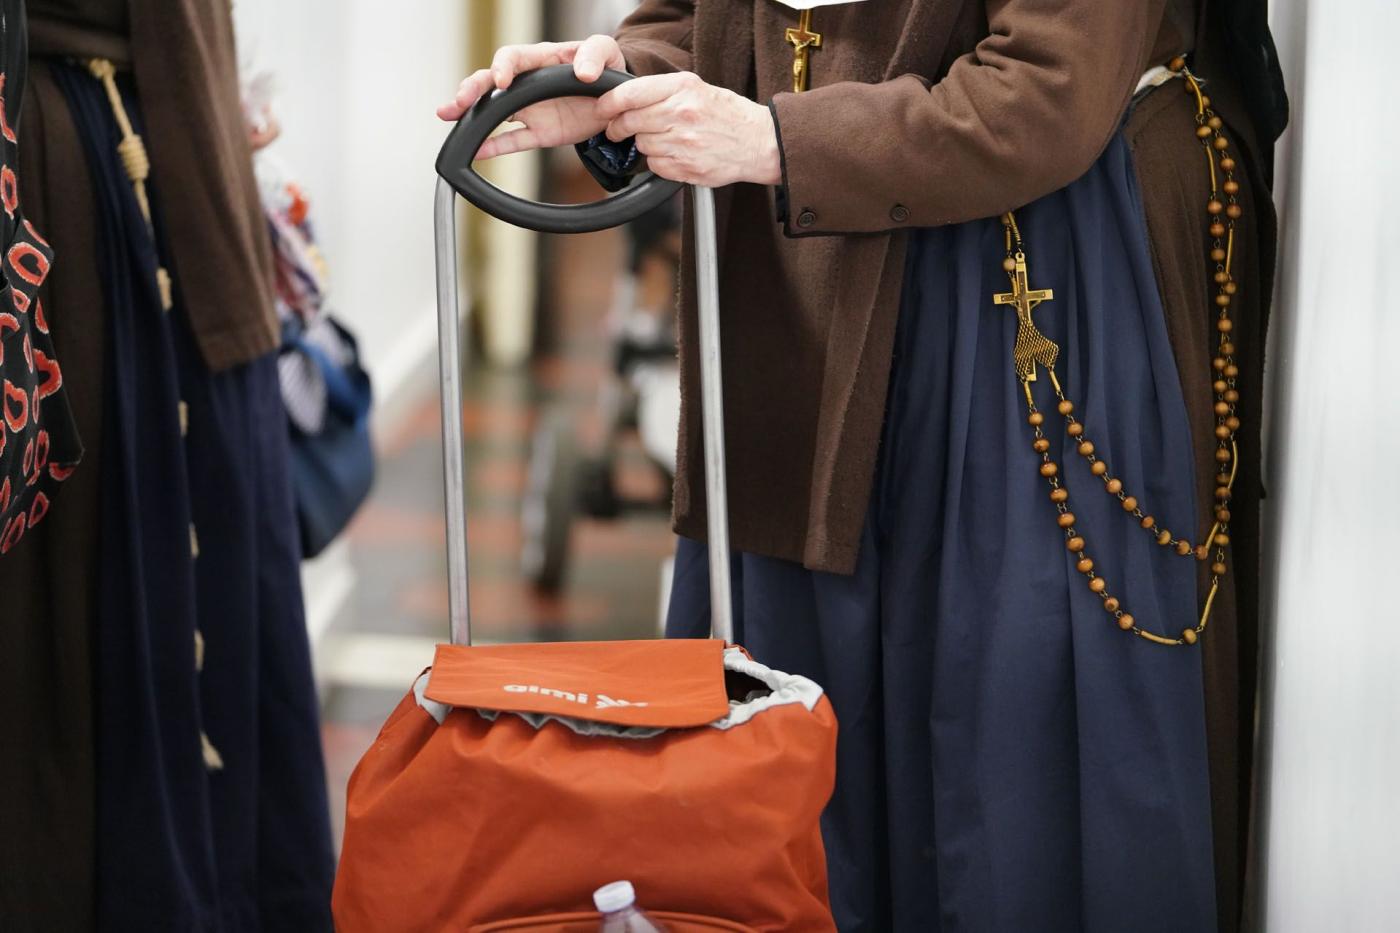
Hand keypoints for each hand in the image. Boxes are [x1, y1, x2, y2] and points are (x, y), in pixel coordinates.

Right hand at [436, 35, 624, 159]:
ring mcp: (531, 108)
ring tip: (451, 117)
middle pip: (492, 82)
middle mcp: (529, 83)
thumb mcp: (606, 51)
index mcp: (541, 59)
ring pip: (494, 110)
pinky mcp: (540, 132)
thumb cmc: (606, 67)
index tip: (501, 81)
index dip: (503, 66)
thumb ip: (595, 53)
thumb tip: (583, 72)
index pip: (513, 57)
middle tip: (461, 100)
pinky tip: (477, 151)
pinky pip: (513, 141)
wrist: (617, 99)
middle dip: (473, 88)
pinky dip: (495, 147)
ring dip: (472, 115)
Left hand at [596, 72, 779, 186]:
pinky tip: (675, 154)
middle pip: (630, 122)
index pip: (630, 94)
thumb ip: (662, 91)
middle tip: (618, 129)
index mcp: (683, 89)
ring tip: (665, 139)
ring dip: (644, 144)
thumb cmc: (727, 114)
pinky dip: (658, 162)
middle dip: (618, 127)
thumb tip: (625, 98)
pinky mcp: (686, 168)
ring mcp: (684, 143)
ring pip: (641, 145)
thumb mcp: (697, 88)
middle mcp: (681, 114)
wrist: (759, 143)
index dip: (608, 103)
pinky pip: (655, 165)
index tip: (602, 109)